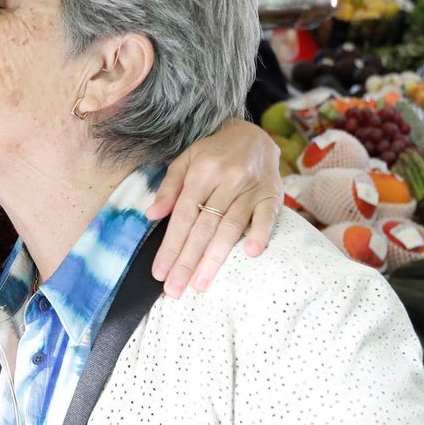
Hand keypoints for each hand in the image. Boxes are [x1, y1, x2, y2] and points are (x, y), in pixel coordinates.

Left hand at [147, 119, 283, 296]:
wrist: (254, 135)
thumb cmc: (214, 153)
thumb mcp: (185, 160)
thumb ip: (169, 187)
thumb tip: (151, 214)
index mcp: (201, 172)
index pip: (182, 216)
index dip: (170, 246)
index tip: (160, 273)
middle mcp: (226, 180)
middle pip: (203, 227)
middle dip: (187, 261)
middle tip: (174, 290)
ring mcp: (250, 188)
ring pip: (230, 226)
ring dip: (215, 258)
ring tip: (200, 284)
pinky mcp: (271, 194)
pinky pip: (266, 216)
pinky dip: (260, 233)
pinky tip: (251, 253)